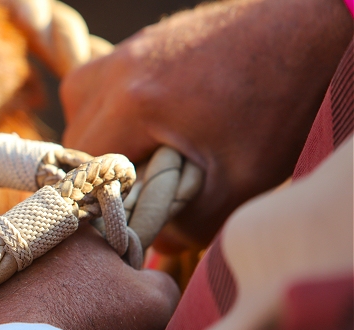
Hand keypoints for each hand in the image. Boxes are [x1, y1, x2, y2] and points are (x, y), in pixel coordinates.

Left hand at [0, 225, 179, 329]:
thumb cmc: (92, 322)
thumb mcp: (154, 302)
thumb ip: (161, 281)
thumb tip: (147, 279)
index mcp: (72, 223)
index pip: (105, 243)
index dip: (118, 275)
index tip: (114, 302)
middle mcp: (25, 230)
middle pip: (64, 262)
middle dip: (76, 286)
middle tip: (83, 321)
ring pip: (32, 281)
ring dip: (43, 300)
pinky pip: (1, 301)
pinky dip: (13, 317)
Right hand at [61, 0, 352, 250]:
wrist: (312, 32)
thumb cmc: (281, 102)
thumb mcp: (241, 182)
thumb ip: (191, 224)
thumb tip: (158, 239)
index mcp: (133, 102)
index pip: (82, 166)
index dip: (100, 197)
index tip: (128, 213)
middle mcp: (119, 69)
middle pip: (74, 136)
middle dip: (99, 170)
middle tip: (140, 189)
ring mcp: (130, 48)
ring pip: (81, 104)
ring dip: (100, 136)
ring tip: (140, 155)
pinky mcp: (145, 40)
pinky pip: (102, 81)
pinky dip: (114, 108)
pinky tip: (153, 123)